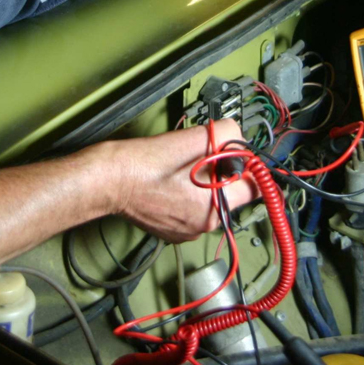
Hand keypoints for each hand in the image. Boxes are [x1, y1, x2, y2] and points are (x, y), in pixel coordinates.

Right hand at [108, 119, 259, 242]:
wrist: (107, 181)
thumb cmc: (142, 165)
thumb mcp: (191, 138)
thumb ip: (226, 133)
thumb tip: (238, 135)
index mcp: (214, 208)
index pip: (256, 188)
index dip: (248, 166)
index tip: (237, 155)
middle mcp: (204, 226)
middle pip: (232, 193)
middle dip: (222, 172)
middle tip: (199, 157)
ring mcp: (187, 231)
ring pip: (211, 201)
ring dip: (204, 184)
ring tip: (180, 169)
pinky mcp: (173, 230)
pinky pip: (193, 210)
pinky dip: (188, 195)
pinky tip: (171, 182)